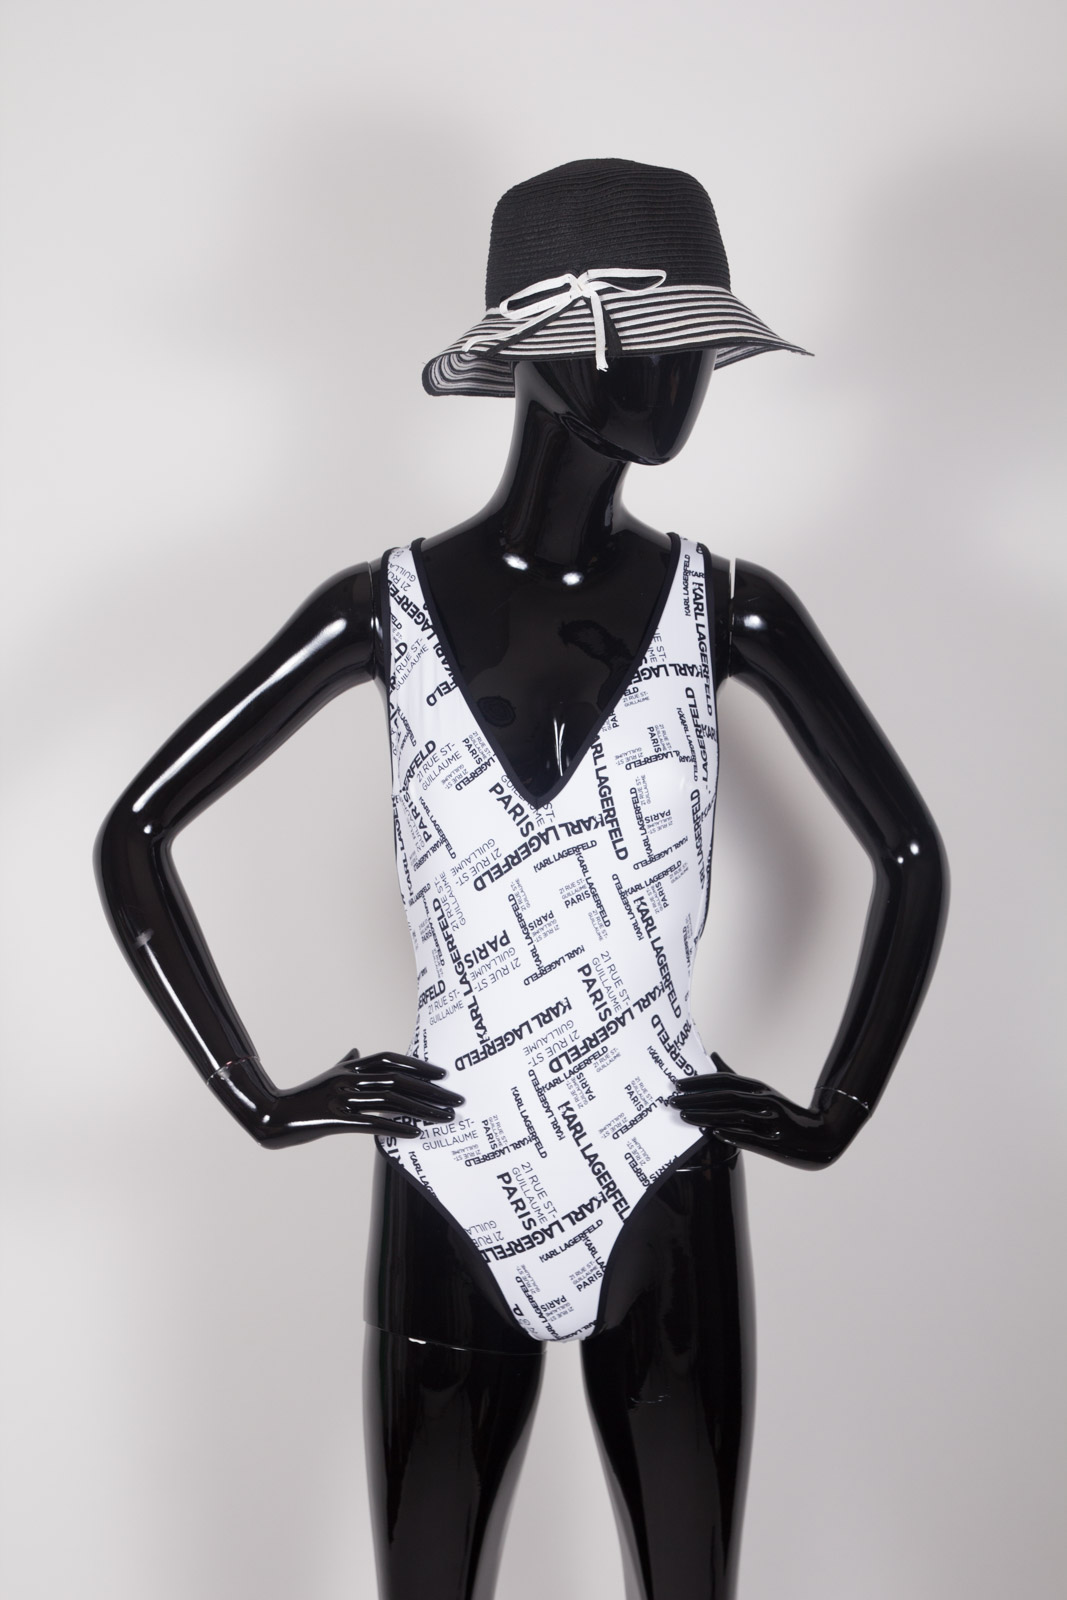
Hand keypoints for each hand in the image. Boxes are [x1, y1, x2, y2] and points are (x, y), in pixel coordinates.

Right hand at [257, 1047, 463, 1149]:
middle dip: (431, 1091)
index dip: (419, 1065)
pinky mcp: (335, 1120)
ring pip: (390, 1102)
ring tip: (445, 1118)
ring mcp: (342, 1098)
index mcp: (351, 1067)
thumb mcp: (329, 1074)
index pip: (392, 1060)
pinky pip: (371, 1123)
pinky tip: (415, 1133)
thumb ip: (346, 1062)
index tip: (443, 1074)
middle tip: (456, 1099)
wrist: (274, 1114)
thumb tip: (356, 1049)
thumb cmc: (306, 1095)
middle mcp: (350, 1078)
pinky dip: (395, 1127)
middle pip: (398, 1081)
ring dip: (422, 1110)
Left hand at [667, 1054, 862, 1169]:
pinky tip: (712, 1133)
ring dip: (706, 1115)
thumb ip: (734, 1076)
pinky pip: (751, 1137)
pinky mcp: (775, 1142)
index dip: (699, 1081)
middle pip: (725, 1096)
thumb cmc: (784, 1113)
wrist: (820, 1136)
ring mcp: (770, 1121)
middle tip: (671, 1101)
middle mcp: (764, 1100)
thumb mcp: (761, 1090)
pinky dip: (732, 1134)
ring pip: (734, 1115)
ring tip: (683, 1116)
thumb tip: (712, 1055)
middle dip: (695, 1098)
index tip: (676, 1084)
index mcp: (759, 1087)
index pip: (725, 1080)